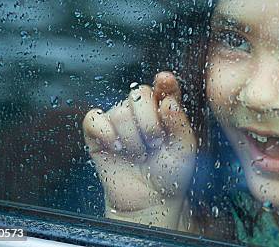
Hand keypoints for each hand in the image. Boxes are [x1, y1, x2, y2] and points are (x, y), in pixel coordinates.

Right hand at [82, 72, 196, 228]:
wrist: (151, 198)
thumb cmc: (170, 172)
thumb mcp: (184, 147)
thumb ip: (179, 122)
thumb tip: (167, 101)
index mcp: (164, 108)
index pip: (164, 86)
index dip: (164, 82)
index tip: (165, 81)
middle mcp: (140, 110)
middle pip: (139, 93)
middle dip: (149, 122)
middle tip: (155, 143)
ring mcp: (118, 120)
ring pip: (120, 111)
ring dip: (132, 138)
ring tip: (139, 153)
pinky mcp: (97, 133)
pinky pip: (94, 119)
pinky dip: (106, 134)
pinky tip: (117, 148)